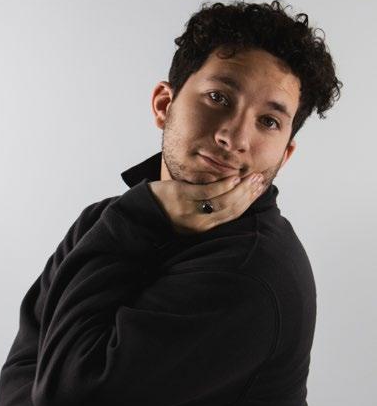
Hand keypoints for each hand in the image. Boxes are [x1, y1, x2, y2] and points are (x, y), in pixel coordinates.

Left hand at [148, 172, 264, 234]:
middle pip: (231, 209)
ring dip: (241, 189)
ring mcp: (191, 211)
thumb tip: (232, 194)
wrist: (144, 209)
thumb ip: (210, 208)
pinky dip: (223, 186)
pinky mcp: (182, 198)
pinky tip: (233, 178)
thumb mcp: (192, 214)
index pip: (232, 214)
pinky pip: (207, 193)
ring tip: (252, 177)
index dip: (248, 201)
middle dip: (249, 194)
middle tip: (261, 180)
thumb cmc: (170, 209)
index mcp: (204, 228)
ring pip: (223, 202)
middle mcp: (200, 223)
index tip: (260, 188)